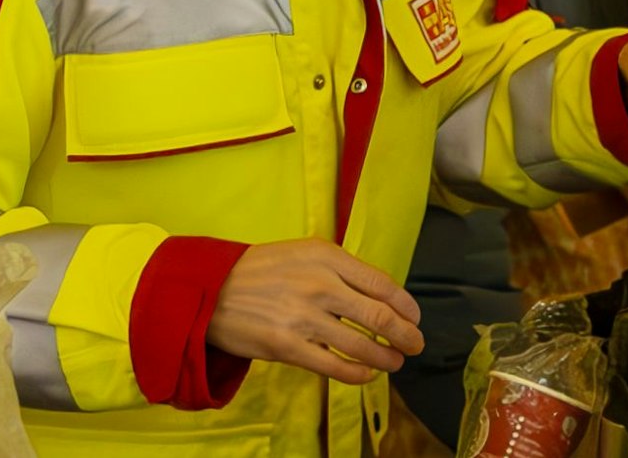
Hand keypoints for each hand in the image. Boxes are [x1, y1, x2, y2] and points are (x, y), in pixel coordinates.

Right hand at [205, 237, 424, 384]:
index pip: (383, 284)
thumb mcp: (306, 253)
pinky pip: (334, 366)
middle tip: (416, 344)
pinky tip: (368, 374)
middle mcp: (321, 285)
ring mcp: (304, 317)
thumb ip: (342, 270)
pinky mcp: (287, 346)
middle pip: (379, 316)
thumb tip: (380, 297)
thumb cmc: (264, 270)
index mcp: (328, 257)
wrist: (211, 290)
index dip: (407, 306)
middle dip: (406, 334)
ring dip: (386, 357)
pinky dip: (358, 373)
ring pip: (361, 344)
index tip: (415, 318)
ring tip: (395, 361)